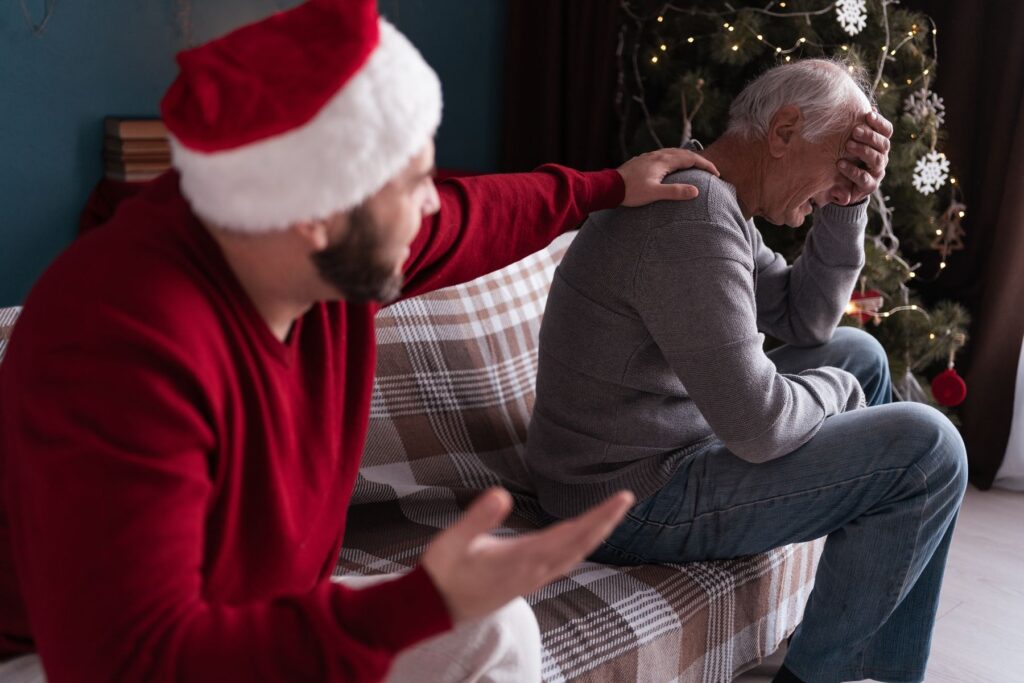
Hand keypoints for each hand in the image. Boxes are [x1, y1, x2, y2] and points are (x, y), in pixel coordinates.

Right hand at [420, 487, 634, 622]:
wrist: (433, 608)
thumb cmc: (443, 572)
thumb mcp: (453, 540)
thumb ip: (477, 518)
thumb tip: (501, 495)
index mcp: (522, 558)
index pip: (571, 534)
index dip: (598, 516)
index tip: (620, 499)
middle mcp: (534, 571)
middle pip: (580, 545)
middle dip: (605, 522)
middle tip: (627, 499)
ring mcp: (531, 578)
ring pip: (574, 555)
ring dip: (596, 534)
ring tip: (612, 515)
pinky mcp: (525, 581)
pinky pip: (563, 563)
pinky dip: (579, 547)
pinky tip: (581, 539)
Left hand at [617, 148, 719, 206]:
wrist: (608, 187)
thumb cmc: (630, 192)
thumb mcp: (654, 194)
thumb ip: (675, 192)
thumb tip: (696, 191)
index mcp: (663, 161)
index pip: (690, 159)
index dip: (705, 165)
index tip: (716, 174)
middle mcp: (657, 155)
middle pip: (683, 154)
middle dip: (699, 161)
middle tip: (709, 170)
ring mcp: (649, 157)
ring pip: (673, 153)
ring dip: (686, 158)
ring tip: (694, 167)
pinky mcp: (642, 161)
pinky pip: (664, 156)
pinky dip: (674, 159)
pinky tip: (671, 166)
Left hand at [837, 110, 892, 204]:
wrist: (845, 187)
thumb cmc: (849, 158)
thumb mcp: (851, 141)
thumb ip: (858, 127)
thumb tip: (871, 106)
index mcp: (880, 144)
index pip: (886, 131)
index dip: (879, 122)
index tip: (868, 114)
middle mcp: (882, 156)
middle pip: (883, 144)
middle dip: (870, 136)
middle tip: (855, 131)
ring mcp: (877, 172)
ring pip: (876, 159)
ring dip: (863, 151)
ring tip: (848, 145)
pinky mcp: (870, 186)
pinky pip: (864, 178)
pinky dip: (852, 171)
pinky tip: (840, 164)